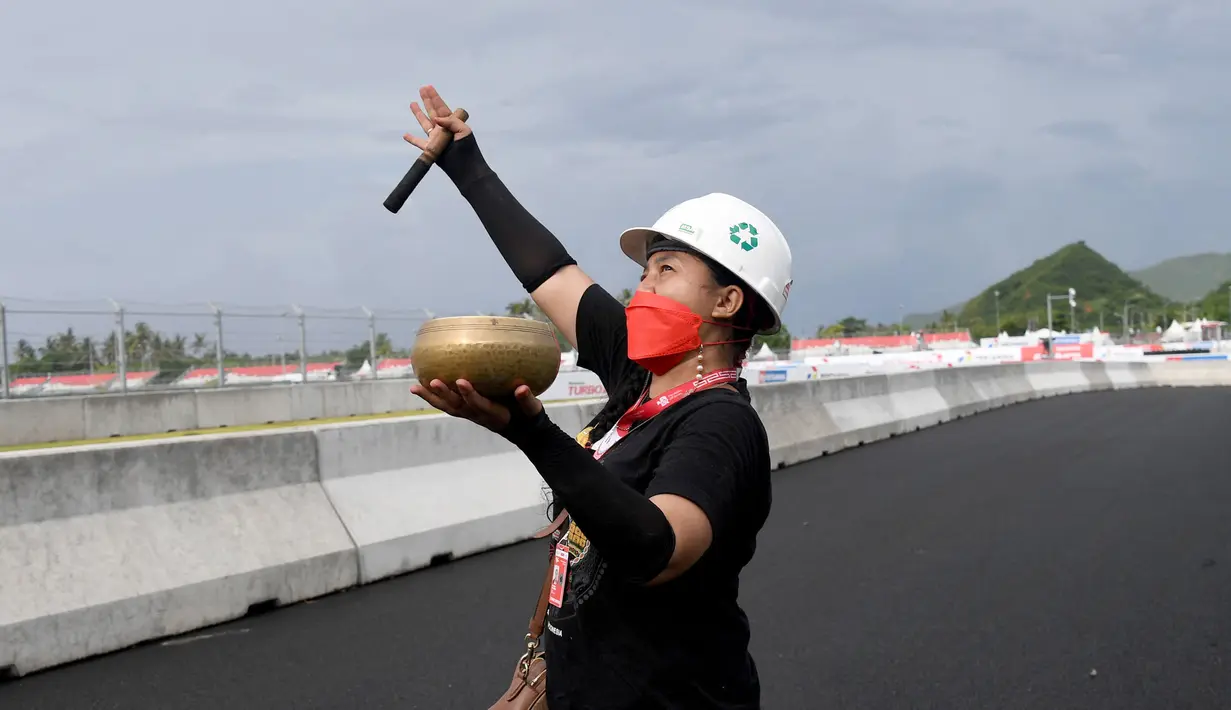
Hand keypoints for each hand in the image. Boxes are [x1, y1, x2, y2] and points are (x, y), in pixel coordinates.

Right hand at [404, 85, 471, 150]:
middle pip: (432, 112)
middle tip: (422, 89)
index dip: (435, 97)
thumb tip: (436, 119)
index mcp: (452, 124)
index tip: (429, 87)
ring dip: (418, 114)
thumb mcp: (465, 132)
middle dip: (427, 100)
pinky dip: (412, 139)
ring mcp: (436, 139)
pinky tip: (405, 135)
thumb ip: (452, 122)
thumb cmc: (468, 150)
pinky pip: (418, 143)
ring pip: (424, 123)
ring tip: (412, 103)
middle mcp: (443, 129)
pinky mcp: (430, 150)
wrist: (466, 170)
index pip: (441, 108)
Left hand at [410, 379, 543, 433]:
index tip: (461, 381)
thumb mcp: (532, 410)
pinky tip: (419, 387)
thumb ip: (527, 400)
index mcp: (495, 415)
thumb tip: (522, 388)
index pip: (479, 405)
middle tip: (433, 382)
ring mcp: (470, 414)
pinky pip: (447, 405)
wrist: (523, 430)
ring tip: (415, 387)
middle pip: (458, 406)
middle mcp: (478, 416)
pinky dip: (433, 398)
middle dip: (445, 394)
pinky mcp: (466, 411)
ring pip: (448, 406)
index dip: (469, 394)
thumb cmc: (528, 416)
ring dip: (432, 398)